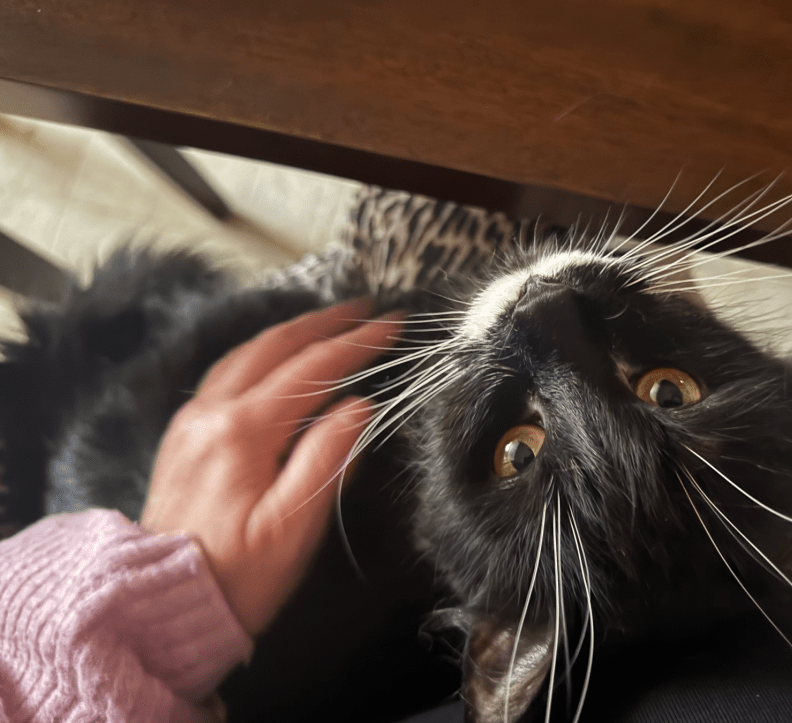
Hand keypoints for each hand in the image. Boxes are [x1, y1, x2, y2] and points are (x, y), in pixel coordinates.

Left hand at [140, 298, 400, 635]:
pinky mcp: (182, 438)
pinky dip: (260, 353)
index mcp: (244, 431)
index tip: (392, 325)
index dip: (356, 344)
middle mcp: (211, 413)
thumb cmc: (238, 576)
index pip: (312, 370)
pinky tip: (274, 359)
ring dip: (291, 333)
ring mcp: (191, 422)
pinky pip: (225, 373)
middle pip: (275, 347)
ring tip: (326, 322)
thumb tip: (358, 407)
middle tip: (364, 308)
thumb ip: (329, 458)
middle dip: (324, 323)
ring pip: (245, 354)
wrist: (163, 603)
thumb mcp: (295, 526)